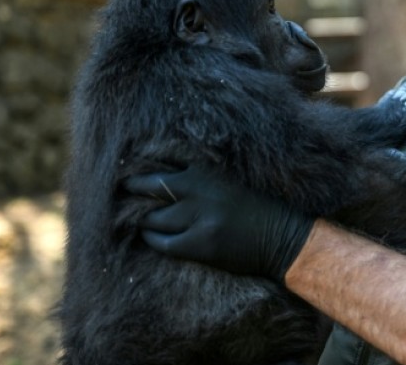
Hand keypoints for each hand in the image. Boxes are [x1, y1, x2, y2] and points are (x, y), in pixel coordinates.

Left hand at [123, 165, 313, 280]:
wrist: (284, 236)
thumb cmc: (257, 205)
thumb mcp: (229, 177)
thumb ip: (200, 172)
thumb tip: (160, 172)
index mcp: (208, 168)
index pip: (162, 160)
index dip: (142, 165)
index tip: (129, 167)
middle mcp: (201, 190)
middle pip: (150, 186)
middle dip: (132, 188)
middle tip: (121, 189)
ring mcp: (200, 218)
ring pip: (152, 217)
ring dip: (141, 218)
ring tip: (137, 217)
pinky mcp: (201, 244)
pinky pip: (162, 242)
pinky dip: (153, 239)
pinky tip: (152, 236)